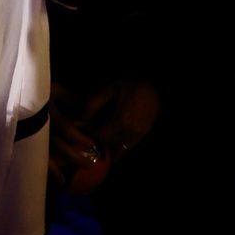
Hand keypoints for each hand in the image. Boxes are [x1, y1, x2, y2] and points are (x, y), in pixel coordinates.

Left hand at [46, 80, 160, 188]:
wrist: (158, 85)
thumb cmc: (131, 84)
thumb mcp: (108, 90)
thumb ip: (92, 105)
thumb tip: (76, 120)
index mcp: (119, 121)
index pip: (98, 138)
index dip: (87, 138)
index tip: (76, 136)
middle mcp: (129, 132)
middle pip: (107, 147)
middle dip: (95, 146)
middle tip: (81, 145)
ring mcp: (138, 135)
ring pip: (118, 150)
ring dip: (106, 150)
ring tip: (94, 148)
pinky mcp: (143, 134)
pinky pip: (127, 148)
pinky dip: (117, 149)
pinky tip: (109, 148)